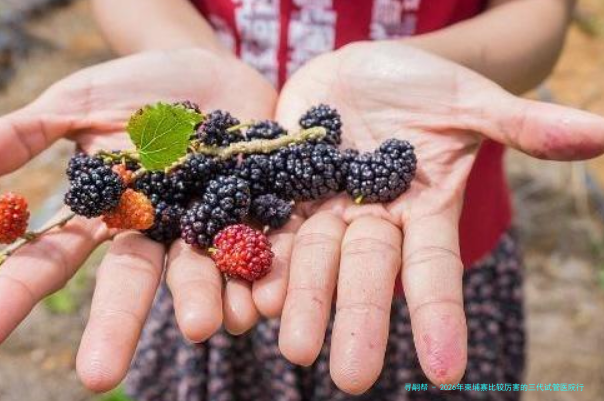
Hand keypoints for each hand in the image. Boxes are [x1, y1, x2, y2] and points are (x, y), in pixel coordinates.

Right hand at [0, 49, 276, 391]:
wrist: (209, 68)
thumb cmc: (138, 88)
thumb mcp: (77, 103)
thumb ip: (29, 132)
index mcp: (111, 213)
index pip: (57, 258)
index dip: (20, 292)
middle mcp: (159, 229)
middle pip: (135, 281)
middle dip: (119, 324)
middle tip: (97, 375)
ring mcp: (210, 220)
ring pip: (204, 269)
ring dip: (204, 300)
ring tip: (206, 327)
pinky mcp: (260, 203)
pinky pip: (265, 241)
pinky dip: (268, 269)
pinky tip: (268, 299)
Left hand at [253, 41, 603, 393]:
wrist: (355, 69)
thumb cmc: (420, 85)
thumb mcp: (469, 101)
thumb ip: (522, 124)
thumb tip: (600, 133)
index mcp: (420, 210)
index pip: (434, 269)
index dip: (440, 315)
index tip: (447, 370)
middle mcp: (370, 220)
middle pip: (365, 275)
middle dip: (358, 320)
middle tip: (349, 376)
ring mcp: (323, 208)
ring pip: (311, 260)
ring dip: (301, 300)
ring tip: (291, 346)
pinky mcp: (280, 188)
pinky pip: (266, 226)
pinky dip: (256, 257)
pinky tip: (246, 294)